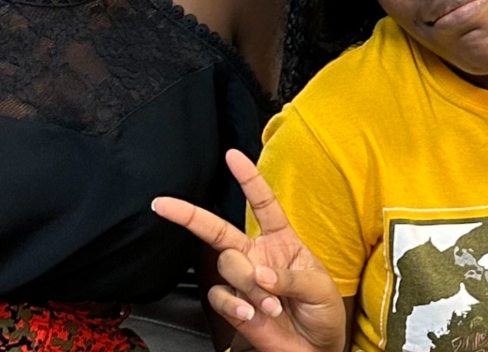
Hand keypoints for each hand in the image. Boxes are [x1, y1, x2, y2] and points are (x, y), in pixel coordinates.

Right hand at [153, 150, 346, 351]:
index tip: (232, 156)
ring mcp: (242, 280)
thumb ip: (291, 277)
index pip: (263, 202)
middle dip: (189, 214)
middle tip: (165, 205)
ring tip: (272, 304)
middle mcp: (256, 255)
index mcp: (281, 240)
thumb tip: (262, 274)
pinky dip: (235, 305)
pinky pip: (220, 297)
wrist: (314, 348)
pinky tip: (252, 313)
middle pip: (217, 229)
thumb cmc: (322, 311)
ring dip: (250, 285)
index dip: (248, 178)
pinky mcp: (233, 305)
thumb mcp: (318, 287)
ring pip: (225, 266)